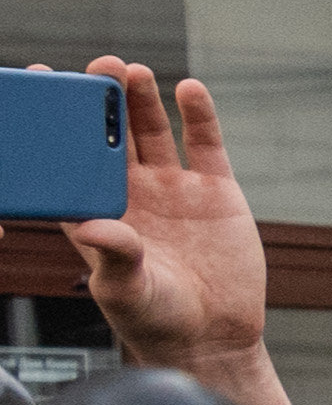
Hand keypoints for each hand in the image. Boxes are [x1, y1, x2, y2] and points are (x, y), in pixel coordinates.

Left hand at [60, 65, 302, 404]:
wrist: (214, 336)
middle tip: (96, 69)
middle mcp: (133, 194)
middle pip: (112, 135)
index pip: (68, 160)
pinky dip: (199, 115)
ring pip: (154, 131)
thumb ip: (112, 255)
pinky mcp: (216, 191)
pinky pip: (205, 144)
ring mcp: (174, 189)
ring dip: (143, 100)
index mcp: (97, 213)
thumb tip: (92, 227)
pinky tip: (189, 90)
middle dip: (103, 100)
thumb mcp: (124, 290)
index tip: (42, 91)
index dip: (55, 127)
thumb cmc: (155, 319)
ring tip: (133, 73)